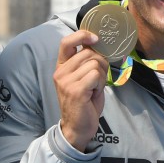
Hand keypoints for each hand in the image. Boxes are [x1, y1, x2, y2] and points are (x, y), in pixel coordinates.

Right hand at [54, 29, 107, 150]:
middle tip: (98, 80)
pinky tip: (94, 93)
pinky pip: (96, 75)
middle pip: (89, 53)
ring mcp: (66, 81)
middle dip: (101, 64)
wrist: (78, 127)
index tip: (96, 39)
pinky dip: (101, 84)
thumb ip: (87, 63)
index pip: (66, 42)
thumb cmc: (84, 102)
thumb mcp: (83, 79)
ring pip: (95, 64)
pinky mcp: (75, 90)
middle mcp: (61, 72)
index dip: (82, 35)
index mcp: (62, 67)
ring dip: (102, 76)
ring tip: (94, 89)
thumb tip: (100, 46)